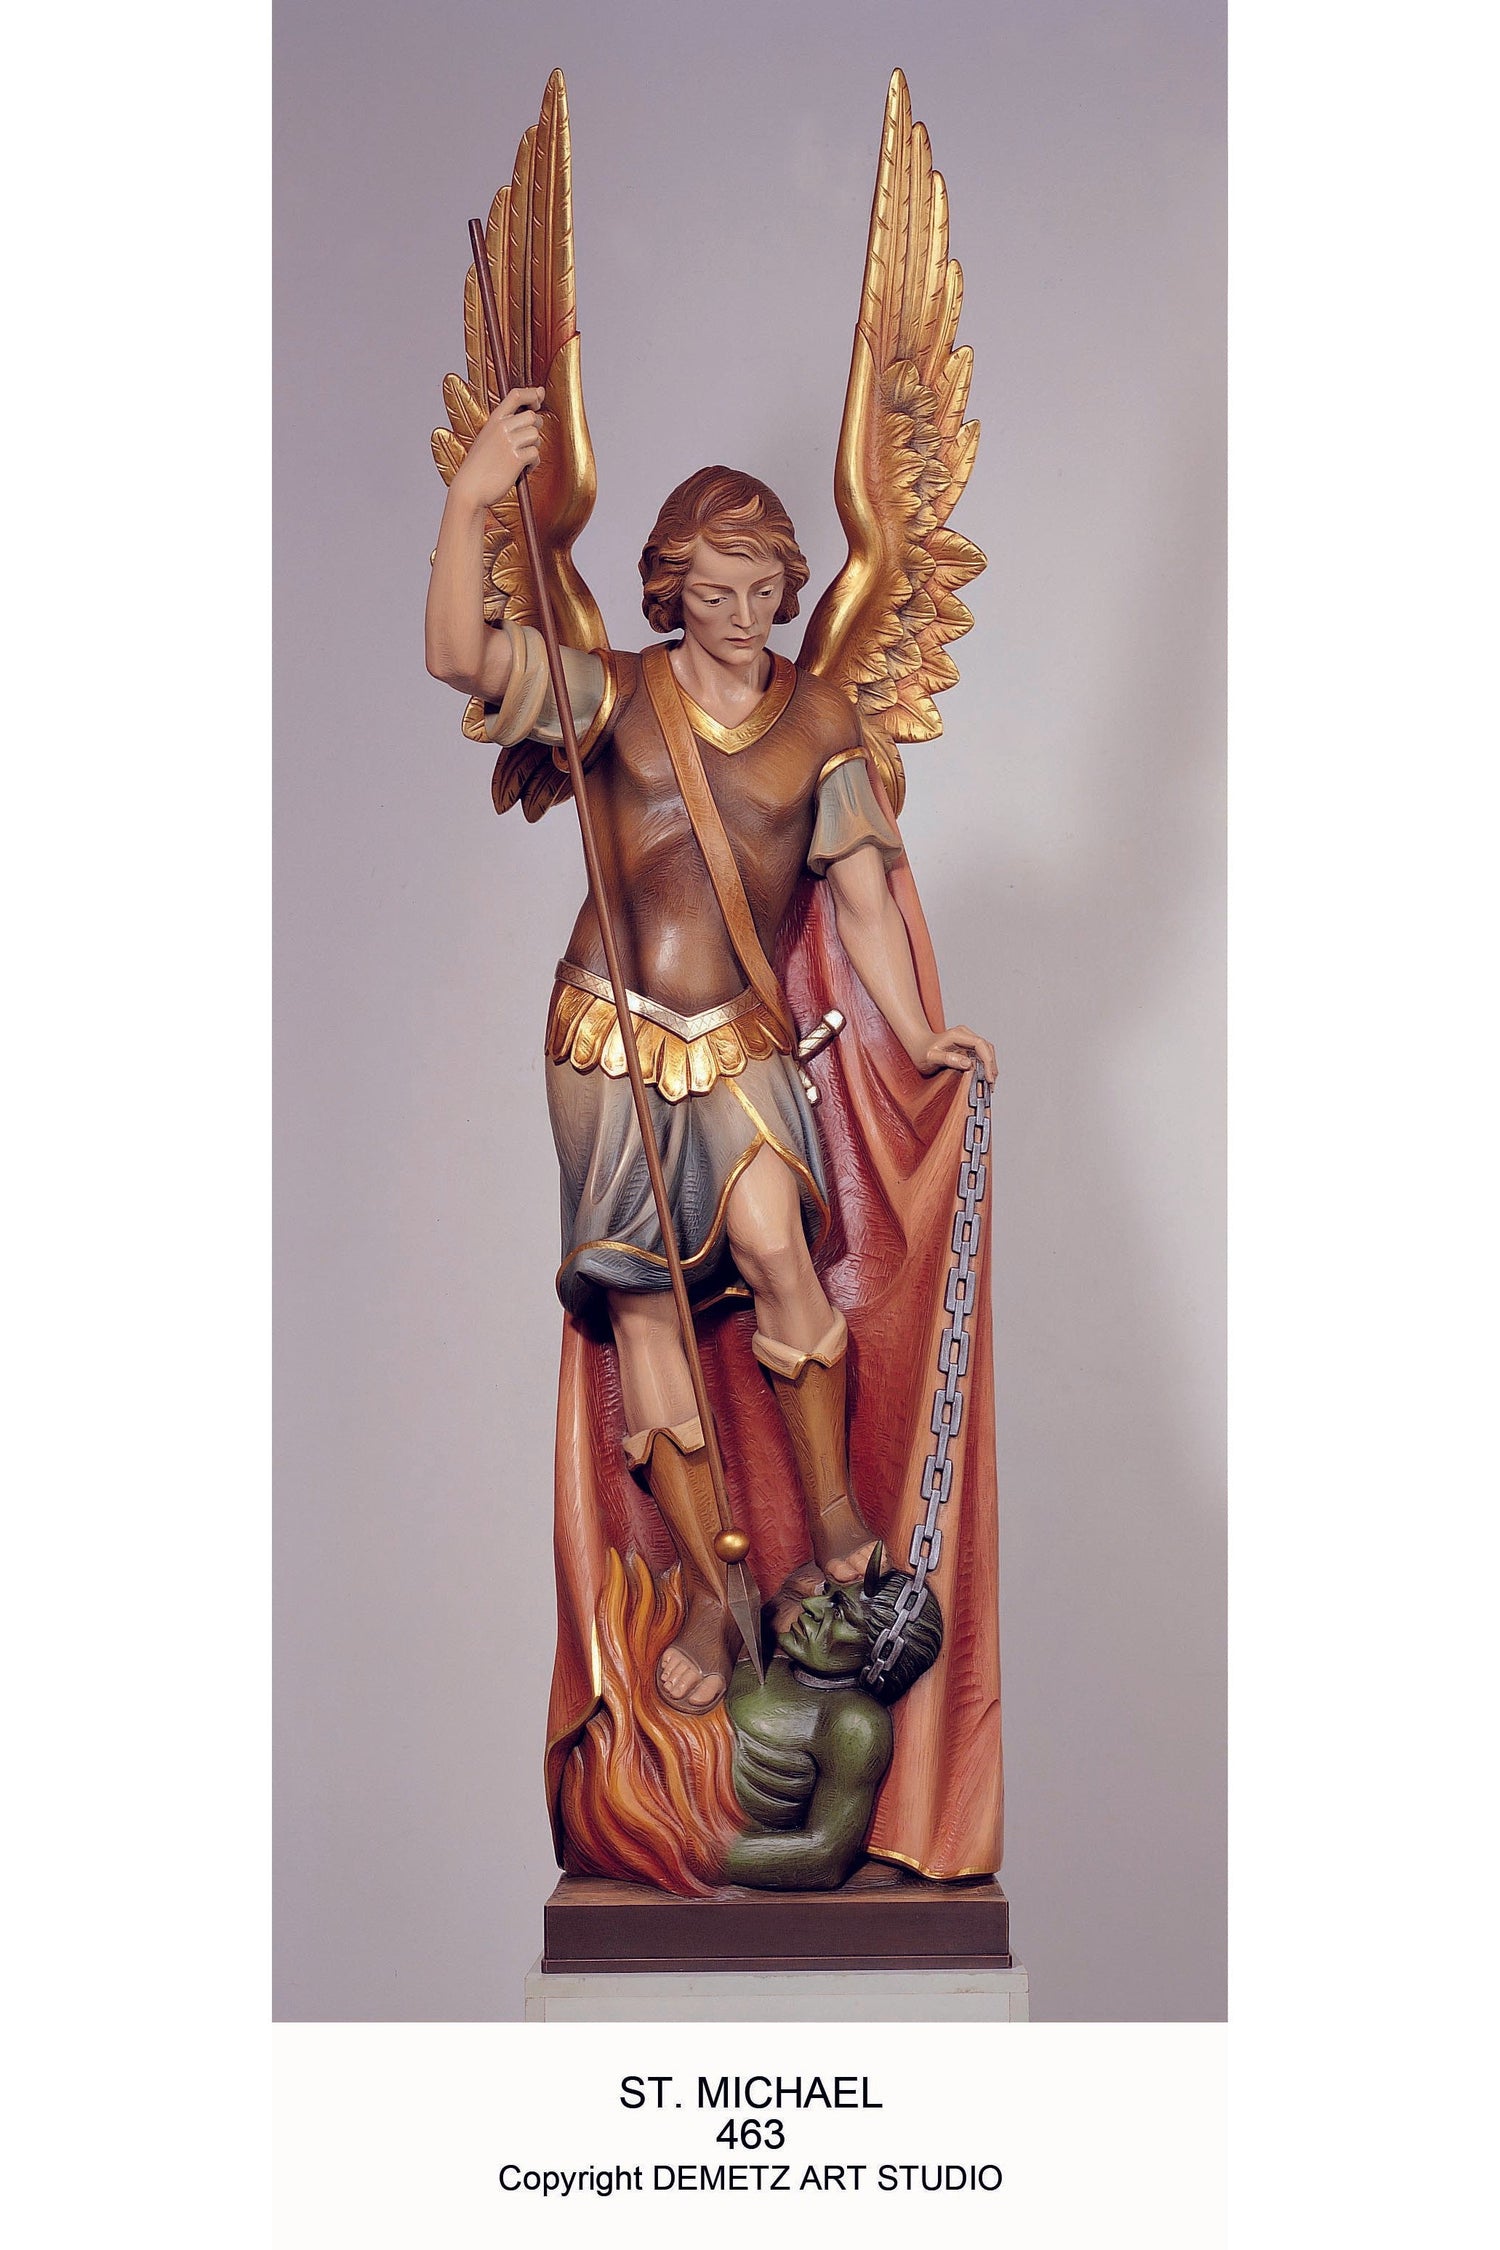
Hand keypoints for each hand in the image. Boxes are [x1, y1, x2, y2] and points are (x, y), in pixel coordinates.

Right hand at [450, 386, 543, 508]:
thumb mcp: (487, 439)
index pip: (516, 395)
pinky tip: (522, 470)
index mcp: (493, 420)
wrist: (470, 488)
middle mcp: (501, 427)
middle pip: (532, 416)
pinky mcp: (516, 458)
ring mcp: (509, 442)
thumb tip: (532, 415)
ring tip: (521, 459)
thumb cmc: (479, 467)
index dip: (532, 393)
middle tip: (527, 441)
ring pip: (535, 435)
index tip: (539, 396)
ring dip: (533, 448)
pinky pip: (535, 454)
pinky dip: (533, 464)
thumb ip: (505, 426)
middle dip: (536, 428)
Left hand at [915, 1025, 996, 1079]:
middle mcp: (965, 1034)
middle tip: (991, 1085)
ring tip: (989, 1084)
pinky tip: (984, 1078)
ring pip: (987, 1051)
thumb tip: (968, 1064)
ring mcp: (967, 1040)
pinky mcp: (968, 1046)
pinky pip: (981, 1055)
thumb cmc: (921, 1052)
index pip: (980, 1045)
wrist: (918, 1046)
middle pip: (987, 1048)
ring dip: (990, 1067)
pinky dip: (985, 1067)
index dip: (988, 1061)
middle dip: (991, 1066)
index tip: (989, 1077)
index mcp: (957, 1034)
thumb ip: (948, 1059)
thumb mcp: (931, 1058)